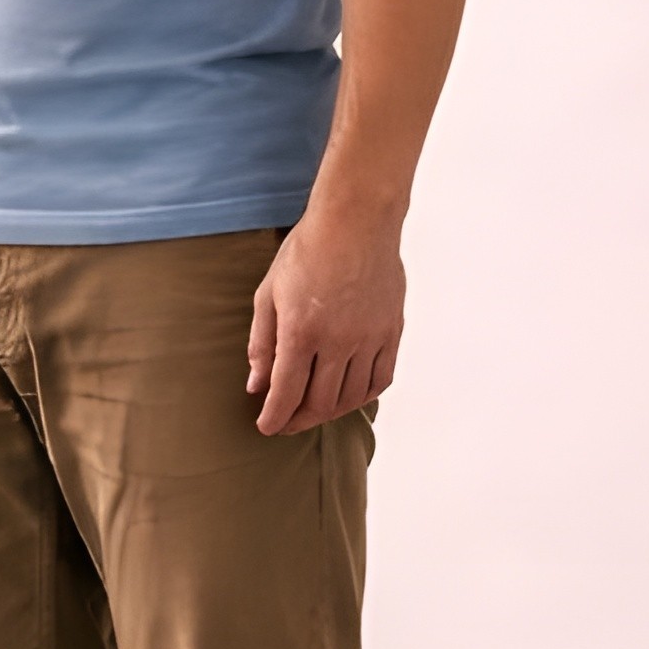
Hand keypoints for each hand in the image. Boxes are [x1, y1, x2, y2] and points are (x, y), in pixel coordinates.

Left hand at [246, 207, 403, 435]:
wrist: (356, 221)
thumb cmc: (307, 251)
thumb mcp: (269, 293)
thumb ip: (261, 343)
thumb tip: (256, 386)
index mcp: (301, 330)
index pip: (286, 393)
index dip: (275, 418)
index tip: (267, 427)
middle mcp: (338, 340)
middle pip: (320, 403)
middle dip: (299, 420)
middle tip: (287, 422)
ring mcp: (369, 337)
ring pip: (352, 397)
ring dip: (330, 412)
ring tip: (315, 410)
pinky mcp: (392, 331)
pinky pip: (381, 379)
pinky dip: (363, 395)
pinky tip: (349, 395)